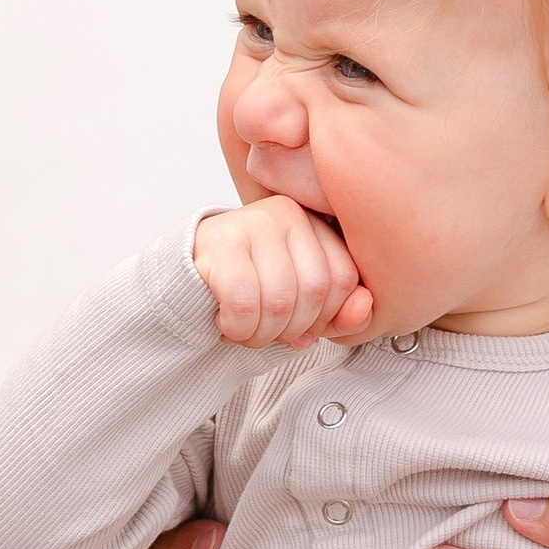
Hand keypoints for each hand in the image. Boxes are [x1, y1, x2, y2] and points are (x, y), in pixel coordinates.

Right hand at [193, 198, 374, 347]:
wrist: (184, 275)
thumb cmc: (248, 287)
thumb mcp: (301, 302)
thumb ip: (340, 311)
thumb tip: (364, 309)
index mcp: (314, 224)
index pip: (343, 278)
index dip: (325, 317)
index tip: (301, 328)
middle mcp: (286, 214)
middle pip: (314, 290)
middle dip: (293, 328)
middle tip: (269, 333)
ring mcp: (252, 222)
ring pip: (280, 300)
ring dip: (262, 334)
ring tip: (246, 331)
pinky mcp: (220, 241)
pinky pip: (244, 303)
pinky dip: (238, 328)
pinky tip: (226, 324)